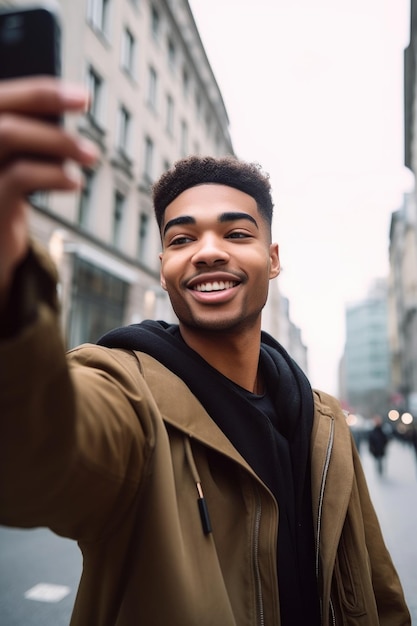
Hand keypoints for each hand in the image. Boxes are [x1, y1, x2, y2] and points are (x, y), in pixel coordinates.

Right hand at [0, 77, 97, 306]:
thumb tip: (66, 107)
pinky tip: (74, 182)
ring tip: (90, 153)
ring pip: (8, 134)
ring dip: (56, 139)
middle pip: (2, 109)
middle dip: (45, 98)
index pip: (1, 96)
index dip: (40, 90)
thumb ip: (29, 137)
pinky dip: (53, 174)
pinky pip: (20, 176)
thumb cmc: (6, 199)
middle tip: (85, 102)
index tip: (81, 96)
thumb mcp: (16, 163)